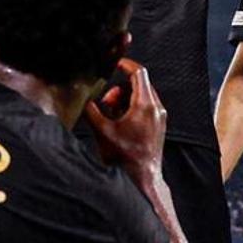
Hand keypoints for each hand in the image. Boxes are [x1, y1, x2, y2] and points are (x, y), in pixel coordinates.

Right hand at [84, 58, 167, 175]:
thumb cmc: (125, 157)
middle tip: (107, 102)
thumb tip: (82, 98)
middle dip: (120, 88)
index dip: (125, 64)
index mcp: (145, 105)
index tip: (114, 63)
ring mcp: (159, 117)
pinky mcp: (158, 125)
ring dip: (125, 99)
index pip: (138, 73)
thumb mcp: (102, 131)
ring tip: (112, 114)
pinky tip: (120, 122)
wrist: (142, 179)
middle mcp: (156, 108)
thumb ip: (91, 110)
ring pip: (141, 95)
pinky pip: (145, 106)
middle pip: (139, 84)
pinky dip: (132, 107)